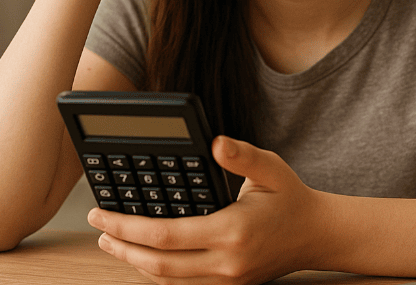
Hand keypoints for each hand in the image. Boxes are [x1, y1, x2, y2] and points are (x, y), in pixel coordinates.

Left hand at [89, 136, 325, 284]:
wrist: (317, 235)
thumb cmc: (291, 198)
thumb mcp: (271, 168)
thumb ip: (242, 156)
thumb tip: (216, 143)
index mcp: (231, 231)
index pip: (165, 235)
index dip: (127, 226)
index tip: (103, 214)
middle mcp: (226, 263)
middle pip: (158, 264)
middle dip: (121, 246)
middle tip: (98, 229)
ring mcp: (226, 280)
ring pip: (167, 280)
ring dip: (134, 263)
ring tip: (112, 242)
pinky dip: (157, 272)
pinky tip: (143, 256)